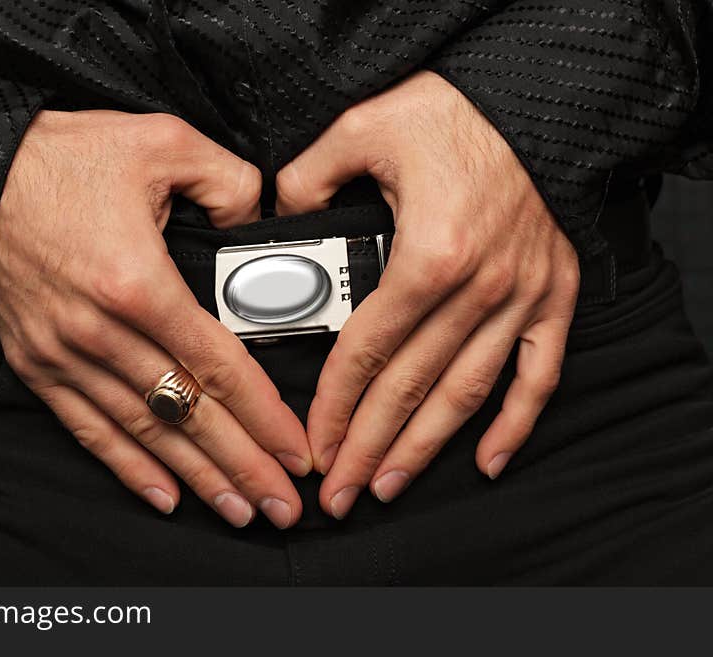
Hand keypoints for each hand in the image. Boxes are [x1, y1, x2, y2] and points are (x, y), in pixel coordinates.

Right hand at [0, 110, 309, 528]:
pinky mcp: (38, 363)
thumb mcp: (163, 141)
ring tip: (236, 509)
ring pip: (143, 431)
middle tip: (281, 505)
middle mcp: (99, 331)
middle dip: (241, 465)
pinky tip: (162, 494)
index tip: (295, 450)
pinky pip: (87, 427)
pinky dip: (126, 465)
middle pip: (186, 413)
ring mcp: (64, 354)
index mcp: (135, 282)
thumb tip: (258, 223)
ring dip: (194, 476)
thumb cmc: (61, 159)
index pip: (215, 366)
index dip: (262, 415)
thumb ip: (229, 183)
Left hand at [276, 72, 578, 517]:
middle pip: (410, 387)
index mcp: (428, 254)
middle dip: (367, 446)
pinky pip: (539, 374)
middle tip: (338, 492)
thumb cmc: (452, 111)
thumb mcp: (362, 127)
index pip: (367, 353)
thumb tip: (279, 218)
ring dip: (425, 448)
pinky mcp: (554, 296)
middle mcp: (479, 288)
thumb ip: (307, 179)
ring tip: (388, 484)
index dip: (334, 407)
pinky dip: (517, 422)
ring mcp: (522, 297)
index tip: (313, 444)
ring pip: (466, 394)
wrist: (533, 99)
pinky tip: (489, 461)